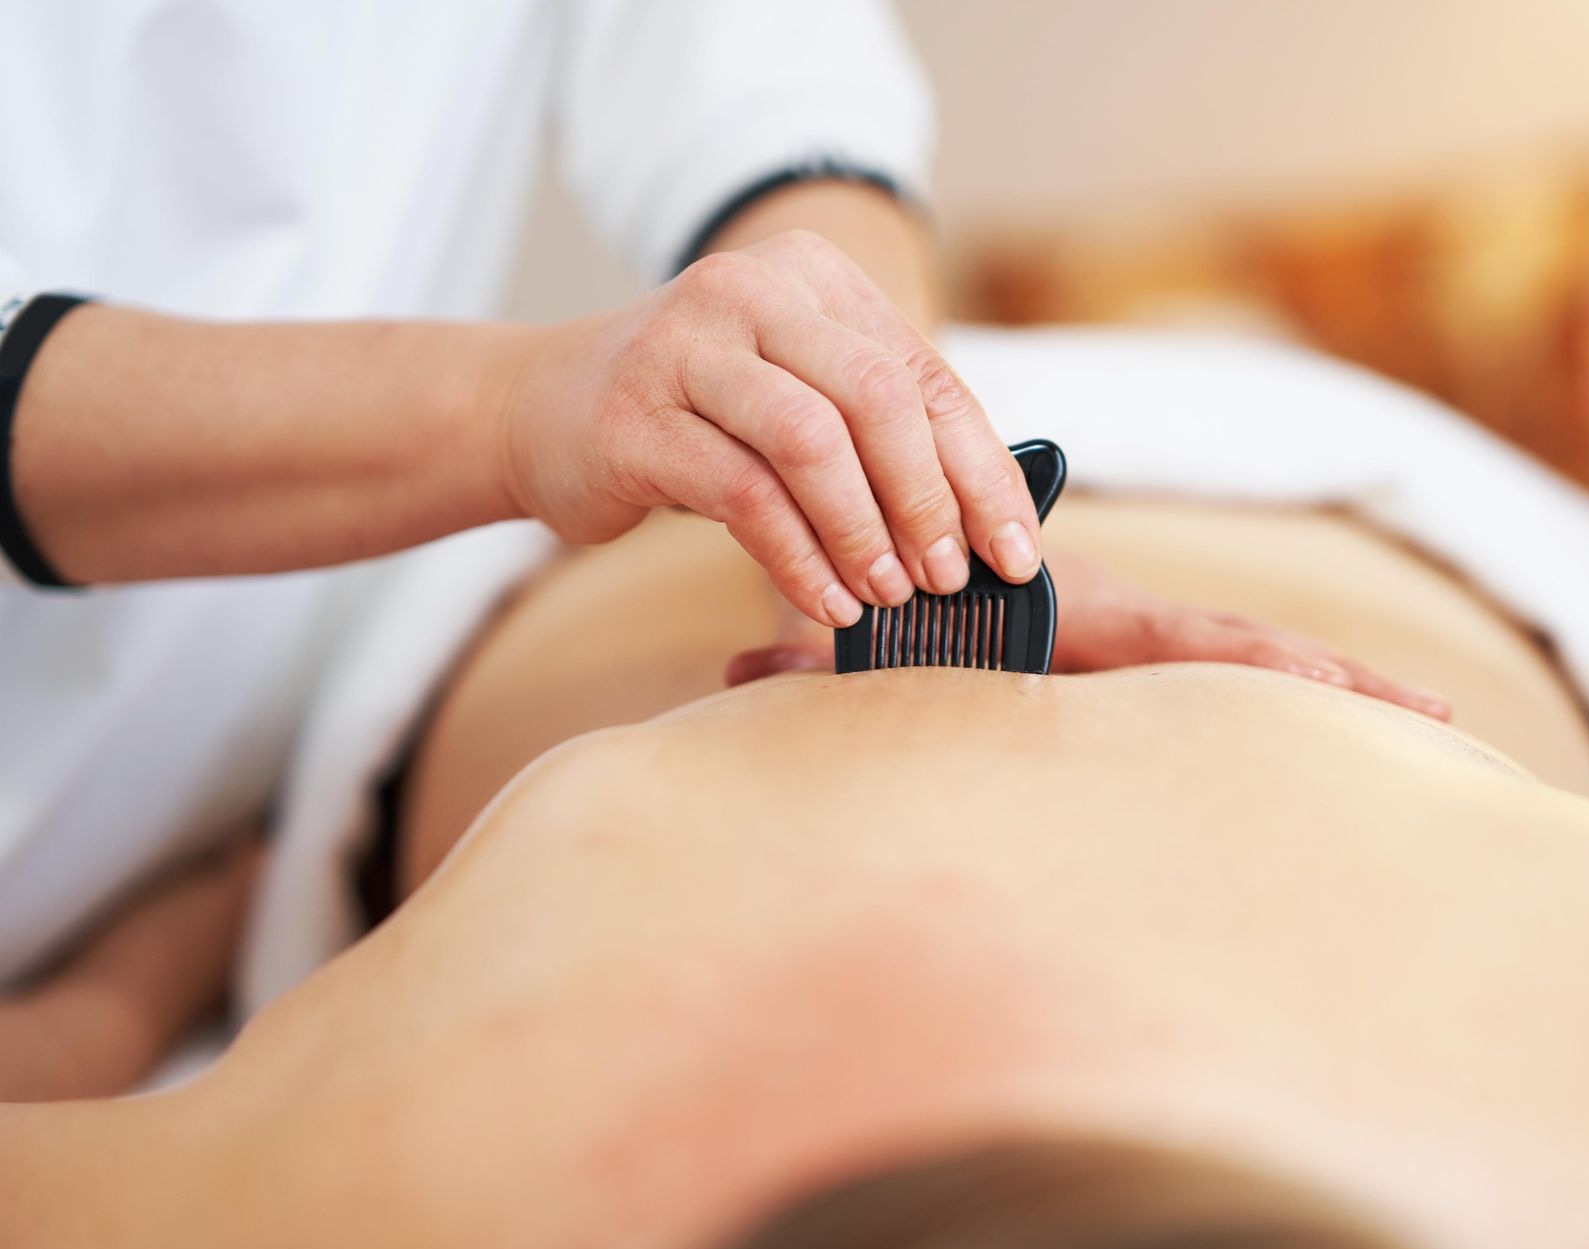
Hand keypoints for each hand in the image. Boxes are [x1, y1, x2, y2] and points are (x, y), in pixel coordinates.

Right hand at [495, 230, 1040, 627]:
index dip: (981, 470)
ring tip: (888, 593)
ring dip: (864, 530)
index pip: (923, 374)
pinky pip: (743, 493)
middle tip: (949, 578)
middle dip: (929, 498)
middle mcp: (751, 291)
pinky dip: (798, 557)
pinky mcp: (637, 416)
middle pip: (877, 395)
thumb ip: (877, 432)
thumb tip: (990, 525)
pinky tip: (827, 600)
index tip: (1018, 552)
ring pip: (811, 440)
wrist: (540, 408)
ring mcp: (686, 346)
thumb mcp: (793, 395)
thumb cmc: (697, 416)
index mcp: (811, 277)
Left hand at [724, 550, 1450, 719]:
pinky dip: (1280, 692)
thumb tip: (739, 666)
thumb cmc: (892, 584)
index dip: (1271, 666)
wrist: (920, 507)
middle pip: (1247, 655)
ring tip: (1438, 733)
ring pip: (1243, 665)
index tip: (1351, 689)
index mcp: (1084, 613)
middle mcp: (1128, 624)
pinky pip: (1215, 676)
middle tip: (1442, 723)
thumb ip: (813, 648)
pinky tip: (1348, 731)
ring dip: (1333, 695)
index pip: (1191, 641)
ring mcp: (1138, 642)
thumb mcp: (863, 622)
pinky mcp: (1131, 659)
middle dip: (1339, 688)